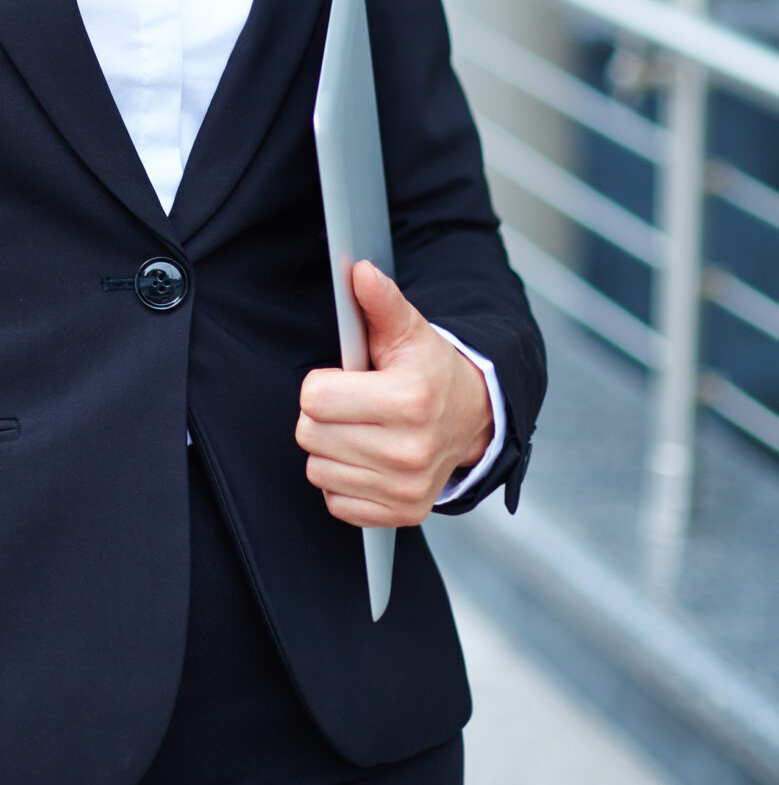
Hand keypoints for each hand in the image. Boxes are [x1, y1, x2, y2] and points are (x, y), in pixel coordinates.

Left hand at [295, 262, 494, 527]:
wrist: (474, 417)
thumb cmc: (431, 371)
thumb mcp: (408, 331)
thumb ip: (380, 301)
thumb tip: (361, 272)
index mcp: (408, 400)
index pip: (314, 398)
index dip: (322, 384)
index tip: (346, 380)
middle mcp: (410, 450)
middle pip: (310, 435)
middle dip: (322, 416)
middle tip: (353, 406)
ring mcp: (407, 487)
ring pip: (318, 470)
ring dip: (331, 450)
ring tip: (361, 430)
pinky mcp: (402, 513)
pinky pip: (336, 502)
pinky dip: (344, 482)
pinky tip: (367, 459)